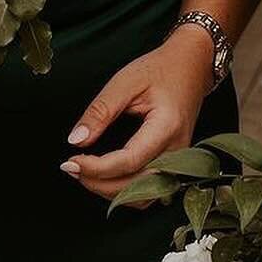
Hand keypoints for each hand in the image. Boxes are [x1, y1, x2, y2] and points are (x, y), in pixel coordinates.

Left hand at [62, 29, 217, 200]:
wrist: (192, 65)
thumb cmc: (161, 69)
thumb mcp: (126, 81)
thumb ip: (101, 111)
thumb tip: (76, 140)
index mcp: (167, 126)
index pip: (129, 161)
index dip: (96, 168)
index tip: (70, 161)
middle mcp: (177, 149)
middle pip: (134, 185)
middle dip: (98, 183)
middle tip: (71, 167)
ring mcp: (178, 159)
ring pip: (142, 196)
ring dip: (111, 192)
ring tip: (86, 173)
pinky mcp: (174, 162)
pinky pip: (149, 189)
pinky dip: (125, 190)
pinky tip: (106, 176)